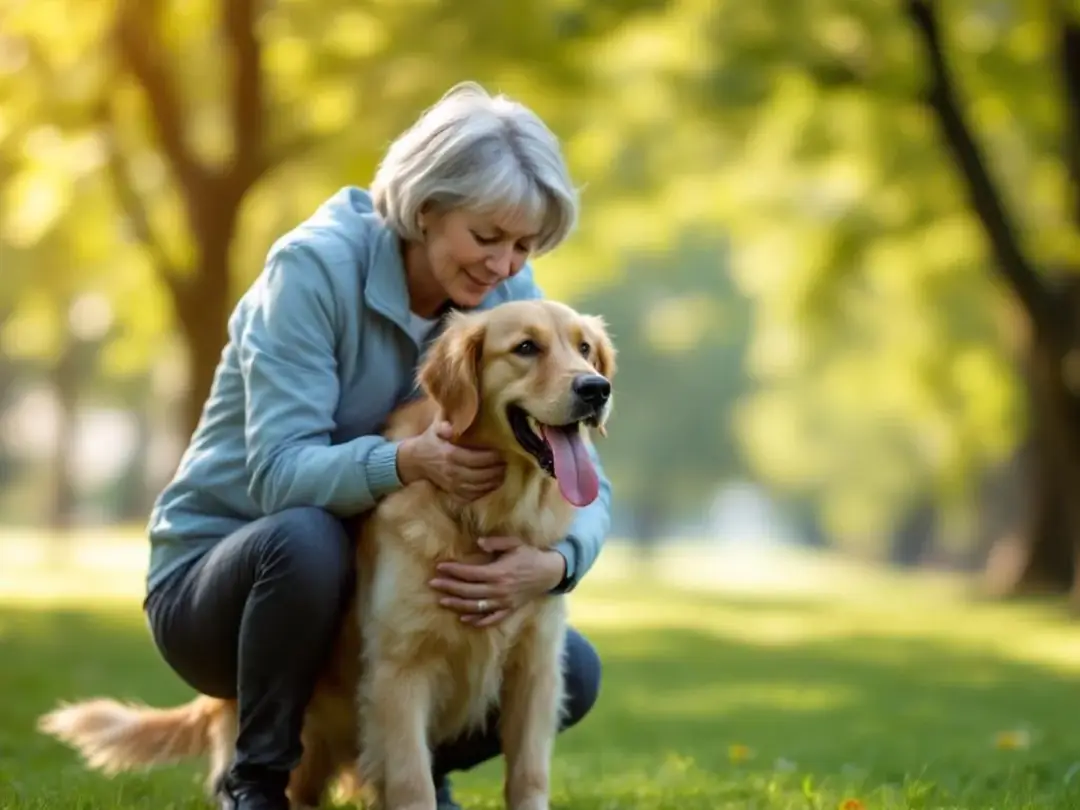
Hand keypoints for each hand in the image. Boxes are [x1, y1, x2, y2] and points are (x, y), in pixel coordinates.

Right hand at [397, 420, 504, 500]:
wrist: (414, 461)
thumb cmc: (430, 441)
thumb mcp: (435, 428)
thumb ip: (443, 425)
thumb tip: (450, 428)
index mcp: (450, 455)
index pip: (476, 459)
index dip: (491, 458)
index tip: (502, 453)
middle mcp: (452, 472)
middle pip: (480, 475)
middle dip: (496, 471)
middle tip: (507, 464)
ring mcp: (452, 485)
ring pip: (477, 488)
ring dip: (493, 482)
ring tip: (503, 474)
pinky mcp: (451, 492)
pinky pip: (470, 496)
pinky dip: (483, 493)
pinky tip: (492, 485)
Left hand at [429, 536, 566, 626]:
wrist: (549, 573)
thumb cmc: (530, 555)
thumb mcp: (515, 544)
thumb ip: (496, 543)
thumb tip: (478, 542)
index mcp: (499, 573)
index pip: (470, 573)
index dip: (453, 571)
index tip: (440, 567)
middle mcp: (499, 590)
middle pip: (468, 591)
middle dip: (449, 587)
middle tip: (433, 584)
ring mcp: (504, 602)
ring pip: (476, 607)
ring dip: (457, 604)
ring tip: (442, 600)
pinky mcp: (509, 610)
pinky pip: (491, 619)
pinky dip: (477, 620)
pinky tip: (464, 618)